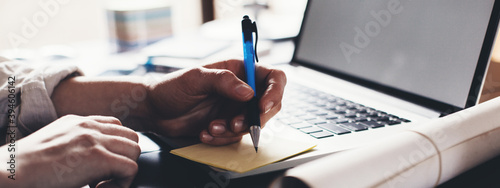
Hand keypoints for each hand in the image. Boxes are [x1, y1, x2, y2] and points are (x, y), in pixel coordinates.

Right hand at [0, 115, 139, 187]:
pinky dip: (123, 182)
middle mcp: (89, 126)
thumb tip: (87, 160)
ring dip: (125, 170)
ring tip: (104, 183)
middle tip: (107, 176)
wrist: (10, 172)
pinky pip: (130, 168)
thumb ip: (75, 144)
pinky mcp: (97, 157)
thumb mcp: (53, 145)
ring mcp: (94, 140)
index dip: (116, 147)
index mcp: (78, 122)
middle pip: (131, 137)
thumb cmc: (25, 167)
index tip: (105, 165)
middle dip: (125, 157)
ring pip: (135, 150)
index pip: (116, 125)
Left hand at [146, 59, 285, 144]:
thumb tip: (248, 92)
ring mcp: (235, 108)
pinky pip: (236, 136)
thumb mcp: (195, 78)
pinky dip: (222, 138)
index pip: (272, 77)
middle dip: (254, 118)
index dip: (274, 91)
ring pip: (252, 124)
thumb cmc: (172, 87)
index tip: (262, 106)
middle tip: (235, 124)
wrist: (155, 111)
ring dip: (234, 130)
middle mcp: (241, 89)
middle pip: (269, 104)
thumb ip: (223, 81)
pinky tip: (205, 133)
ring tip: (211, 128)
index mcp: (239, 70)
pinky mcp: (227, 125)